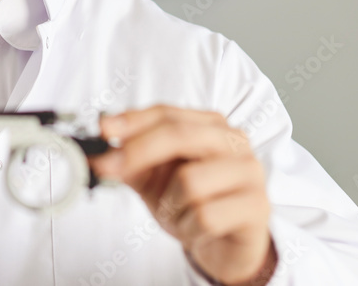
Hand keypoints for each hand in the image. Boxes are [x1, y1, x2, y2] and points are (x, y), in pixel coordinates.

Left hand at [90, 105, 273, 284]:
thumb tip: (99, 150)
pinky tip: (195, 230)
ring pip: (189, 181)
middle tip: (108, 167)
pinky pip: (205, 215)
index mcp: (210, 125)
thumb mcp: (155, 179)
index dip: (131, 120)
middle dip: (138, 152)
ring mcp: (250, 172)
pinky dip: (188, 228)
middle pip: (178, 135)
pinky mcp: (258, 206)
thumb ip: (130, 161)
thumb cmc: (192, 204)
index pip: (166, 113)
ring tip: (178, 215)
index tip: (102, 129)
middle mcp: (233, 140)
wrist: (227, 244)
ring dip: (170, 206)